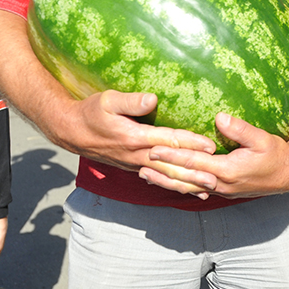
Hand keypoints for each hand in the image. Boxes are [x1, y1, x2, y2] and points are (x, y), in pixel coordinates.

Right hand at [50, 90, 216, 176]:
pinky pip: (158, 178)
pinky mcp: (133, 167)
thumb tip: (152, 99)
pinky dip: (174, 184)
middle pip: (171, 166)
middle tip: (217, 178)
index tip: (211, 146)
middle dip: (194, 172)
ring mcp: (135, 164)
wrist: (71, 131)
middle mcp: (137, 155)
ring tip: (208, 190)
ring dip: (187, 183)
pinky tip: (187, 189)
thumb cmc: (91, 112)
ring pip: (165, 176)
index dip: (191, 143)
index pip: (169, 140)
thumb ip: (131, 101)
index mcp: (134, 138)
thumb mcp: (108, 100)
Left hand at [145, 112, 288, 198]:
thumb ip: (240, 129)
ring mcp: (221, 189)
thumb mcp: (262, 139)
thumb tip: (219, 117)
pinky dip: (179, 185)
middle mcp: (220, 184)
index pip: (194, 162)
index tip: (154, 149)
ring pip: (188, 187)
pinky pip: (196, 189)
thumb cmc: (276, 154)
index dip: (173, 156)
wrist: (288, 175)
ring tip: (145, 175)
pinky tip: (168, 181)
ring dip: (166, 181)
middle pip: (186, 178)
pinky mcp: (222, 190)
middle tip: (140, 164)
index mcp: (228, 170)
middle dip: (162, 171)